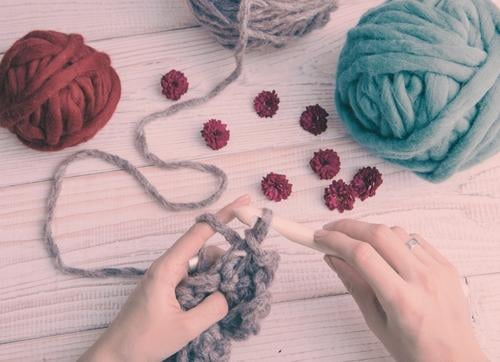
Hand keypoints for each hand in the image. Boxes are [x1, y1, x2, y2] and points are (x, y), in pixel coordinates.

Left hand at [80, 194, 250, 361]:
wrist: (115, 355)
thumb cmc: (143, 340)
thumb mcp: (184, 328)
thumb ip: (212, 308)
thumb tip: (229, 294)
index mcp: (167, 268)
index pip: (199, 233)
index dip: (224, 216)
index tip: (244, 202)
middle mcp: (168, 267)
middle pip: (204, 250)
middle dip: (225, 258)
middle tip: (240, 277)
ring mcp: (167, 278)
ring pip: (201, 266)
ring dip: (217, 275)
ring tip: (223, 298)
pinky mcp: (168, 289)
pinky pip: (194, 278)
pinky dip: (208, 284)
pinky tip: (213, 300)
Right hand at [314, 220, 487, 361]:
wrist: (455, 359)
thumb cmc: (415, 349)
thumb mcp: (376, 321)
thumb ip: (354, 285)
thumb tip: (332, 258)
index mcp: (402, 300)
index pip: (362, 255)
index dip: (336, 240)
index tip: (320, 237)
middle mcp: (423, 279)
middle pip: (379, 234)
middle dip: (348, 227)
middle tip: (330, 230)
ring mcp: (438, 269)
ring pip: (396, 232)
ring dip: (370, 231)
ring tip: (355, 241)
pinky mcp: (447, 265)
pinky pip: (414, 239)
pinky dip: (393, 238)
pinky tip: (383, 249)